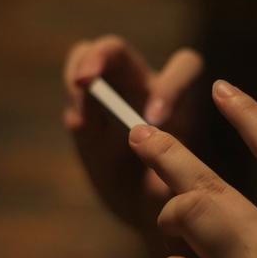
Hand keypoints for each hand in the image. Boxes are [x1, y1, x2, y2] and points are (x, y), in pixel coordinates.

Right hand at [63, 35, 202, 233]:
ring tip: (79, 111)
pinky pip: (74, 92)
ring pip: (87, 58)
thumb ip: (170, 186)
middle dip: (100, 57)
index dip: (169, 86)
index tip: (155, 119)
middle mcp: (143, 86)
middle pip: (118, 52)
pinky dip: (74, 105)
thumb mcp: (179, 194)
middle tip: (85, 80)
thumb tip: (156, 181)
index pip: (182, 67)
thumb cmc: (172, 194)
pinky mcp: (85, 112)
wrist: (144, 205)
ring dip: (77, 76)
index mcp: (179, 98)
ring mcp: (109, 95)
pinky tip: (79, 127)